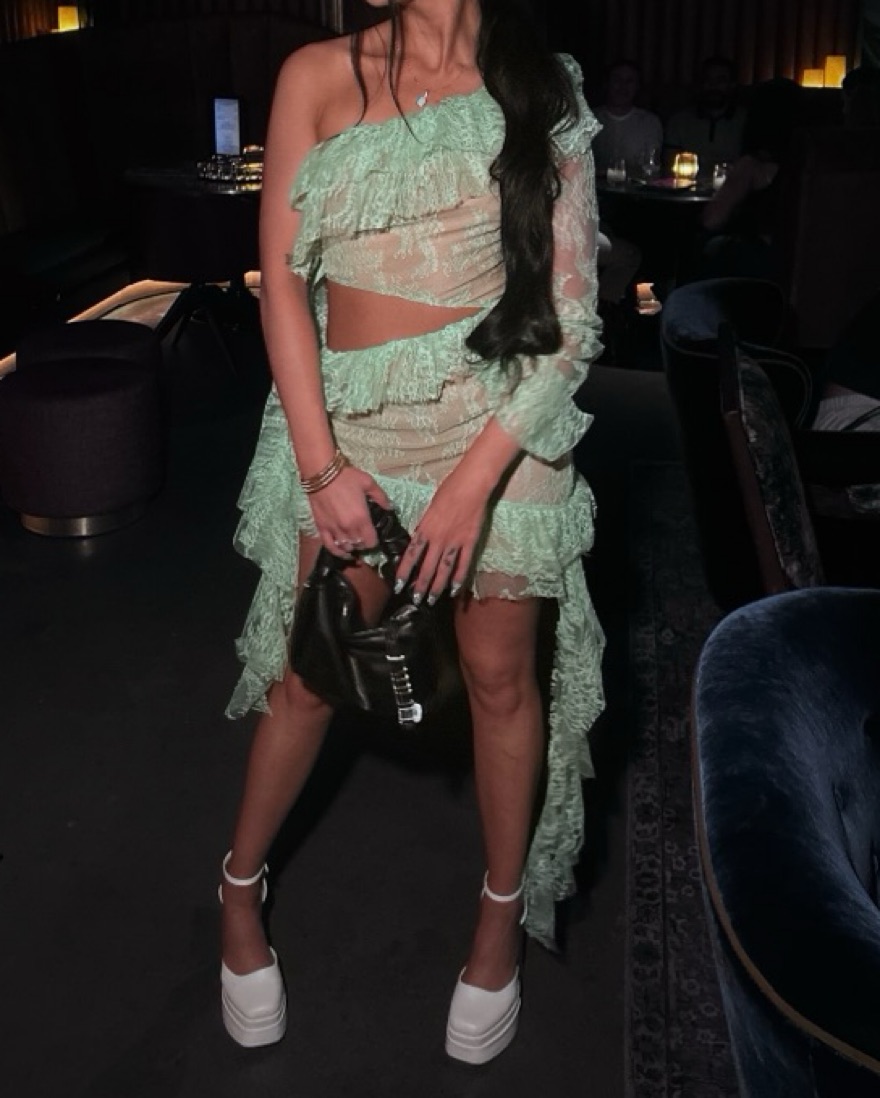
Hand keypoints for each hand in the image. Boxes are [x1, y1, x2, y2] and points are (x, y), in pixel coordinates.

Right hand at [308, 465, 392, 558]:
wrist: (321, 473)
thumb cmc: (346, 477)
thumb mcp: (369, 483)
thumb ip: (381, 497)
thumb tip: (390, 507)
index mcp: (362, 519)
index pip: (371, 541)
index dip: (374, 541)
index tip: (374, 536)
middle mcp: (348, 528)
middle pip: (359, 545)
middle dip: (363, 543)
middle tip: (364, 536)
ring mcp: (334, 530)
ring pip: (346, 547)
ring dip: (352, 546)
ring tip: (354, 541)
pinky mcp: (322, 528)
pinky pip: (330, 546)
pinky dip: (337, 552)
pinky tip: (343, 553)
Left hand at [394, 472, 489, 602]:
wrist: (471, 486)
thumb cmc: (448, 491)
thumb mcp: (429, 508)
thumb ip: (424, 527)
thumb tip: (419, 540)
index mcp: (426, 529)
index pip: (411, 555)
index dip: (404, 572)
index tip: (398, 585)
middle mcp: (438, 539)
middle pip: (427, 567)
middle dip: (420, 585)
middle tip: (415, 600)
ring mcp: (455, 542)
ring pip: (444, 570)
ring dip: (437, 587)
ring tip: (432, 600)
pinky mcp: (470, 542)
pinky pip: (463, 564)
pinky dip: (459, 578)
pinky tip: (454, 590)